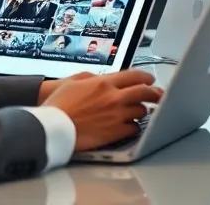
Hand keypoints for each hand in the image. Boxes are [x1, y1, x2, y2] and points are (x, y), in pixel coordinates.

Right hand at [43, 70, 163, 151]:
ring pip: (141, 111)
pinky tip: (130, 126)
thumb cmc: (57, 106)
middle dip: (154, 93)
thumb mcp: (73, 82)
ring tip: (138, 111)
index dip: (146, 77)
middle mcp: (114, 97)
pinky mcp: (114, 132)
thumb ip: (92, 79)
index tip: (150, 79)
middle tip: (158, 95)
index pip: (135, 76)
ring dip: (141, 111)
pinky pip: (134, 128)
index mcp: (104, 83)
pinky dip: (134, 127)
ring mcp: (116, 115)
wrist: (51, 128)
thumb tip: (101, 79)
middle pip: (145, 92)